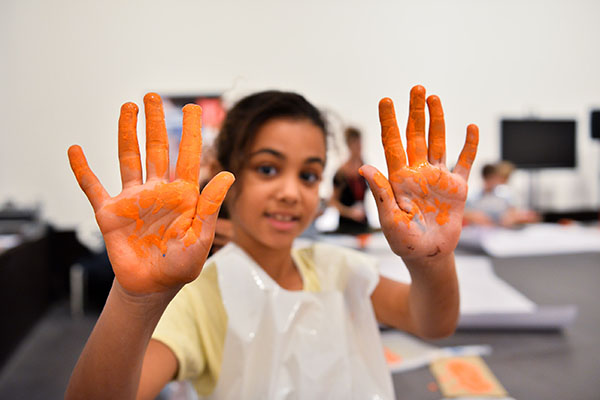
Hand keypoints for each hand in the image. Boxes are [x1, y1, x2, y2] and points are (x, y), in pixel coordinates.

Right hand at [68, 93, 233, 294]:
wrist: (153, 287)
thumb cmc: (182, 265)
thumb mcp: (201, 237)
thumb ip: (210, 206)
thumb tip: (226, 174)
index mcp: (182, 195)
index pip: (188, 156)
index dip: (191, 131)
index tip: (193, 108)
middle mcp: (157, 190)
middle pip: (157, 149)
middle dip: (156, 123)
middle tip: (152, 97)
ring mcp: (133, 199)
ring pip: (128, 158)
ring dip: (127, 133)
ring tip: (127, 107)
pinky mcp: (110, 213)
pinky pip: (93, 187)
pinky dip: (83, 170)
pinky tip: (75, 150)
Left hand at [360, 85, 477, 259]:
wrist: (428, 256)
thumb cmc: (404, 242)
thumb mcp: (390, 219)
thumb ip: (380, 193)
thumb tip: (365, 166)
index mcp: (398, 179)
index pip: (392, 144)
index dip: (389, 122)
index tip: (386, 101)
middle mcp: (418, 173)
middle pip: (416, 135)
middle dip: (415, 112)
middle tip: (417, 88)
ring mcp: (438, 178)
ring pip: (438, 142)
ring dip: (437, 120)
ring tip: (434, 98)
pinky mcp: (457, 187)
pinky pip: (465, 162)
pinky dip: (469, 146)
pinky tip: (470, 128)